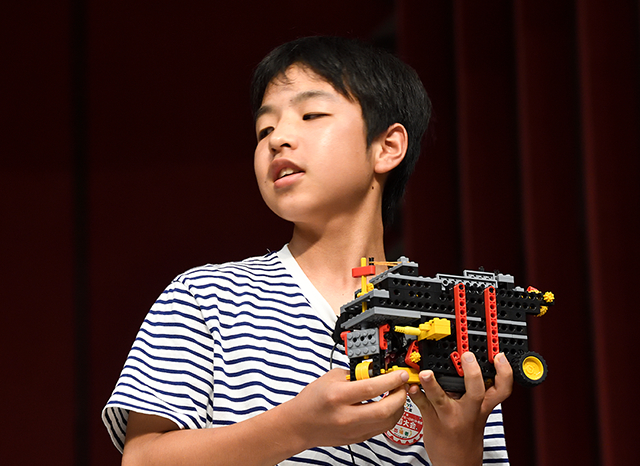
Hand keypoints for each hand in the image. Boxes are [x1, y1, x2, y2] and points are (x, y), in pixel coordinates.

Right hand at [283, 368, 409, 449]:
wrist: (299, 425)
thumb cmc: (312, 400)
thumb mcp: (331, 378)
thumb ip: (354, 374)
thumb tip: (375, 371)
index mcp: (338, 396)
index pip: (372, 388)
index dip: (391, 380)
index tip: (400, 374)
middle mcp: (346, 415)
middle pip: (385, 409)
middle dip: (400, 395)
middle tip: (401, 385)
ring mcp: (353, 430)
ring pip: (387, 422)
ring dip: (398, 407)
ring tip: (396, 396)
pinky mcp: (357, 438)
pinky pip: (381, 428)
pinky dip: (389, 416)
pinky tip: (387, 407)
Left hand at [408, 352, 512, 465]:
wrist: (457, 464)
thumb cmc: (466, 435)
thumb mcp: (478, 415)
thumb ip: (475, 393)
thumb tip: (465, 366)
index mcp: (482, 407)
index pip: (501, 389)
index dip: (504, 373)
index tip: (500, 356)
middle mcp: (468, 411)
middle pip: (475, 391)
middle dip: (472, 373)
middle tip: (467, 357)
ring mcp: (449, 416)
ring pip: (441, 399)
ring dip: (432, 385)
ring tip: (426, 373)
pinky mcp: (432, 420)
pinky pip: (422, 405)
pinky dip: (415, 395)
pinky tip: (411, 386)